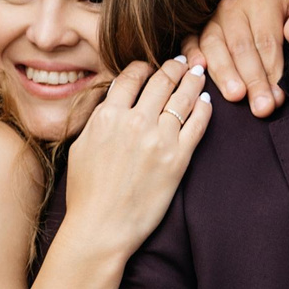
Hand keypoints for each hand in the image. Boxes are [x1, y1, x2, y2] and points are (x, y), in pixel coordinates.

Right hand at [60, 55, 209, 257]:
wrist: (101, 227)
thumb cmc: (86, 194)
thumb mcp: (82, 147)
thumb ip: (99, 120)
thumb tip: (112, 103)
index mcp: (108, 116)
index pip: (132, 76)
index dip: (144, 67)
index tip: (151, 66)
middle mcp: (135, 121)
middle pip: (161, 81)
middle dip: (174, 67)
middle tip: (183, 61)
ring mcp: (160, 139)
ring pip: (183, 97)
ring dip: (193, 80)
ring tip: (199, 72)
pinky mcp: (179, 158)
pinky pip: (198, 123)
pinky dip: (204, 107)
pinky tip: (206, 101)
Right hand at [180, 0, 288, 114]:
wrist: (274, 8)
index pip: (266, 41)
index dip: (273, 71)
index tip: (278, 98)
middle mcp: (233, 6)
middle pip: (241, 47)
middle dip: (253, 81)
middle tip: (262, 108)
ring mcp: (212, 18)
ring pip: (215, 46)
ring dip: (225, 74)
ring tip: (236, 96)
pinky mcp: (197, 30)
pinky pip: (190, 42)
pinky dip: (191, 56)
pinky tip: (199, 71)